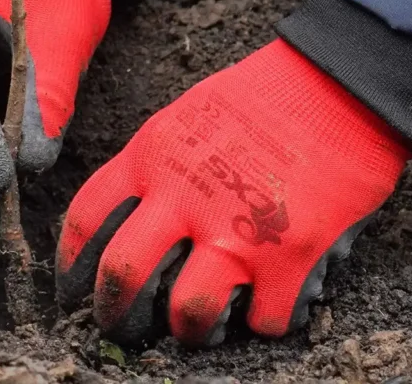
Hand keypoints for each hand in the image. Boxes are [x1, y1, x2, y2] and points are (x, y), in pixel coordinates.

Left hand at [55, 40, 411, 345]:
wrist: (337, 81)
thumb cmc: (264, 93)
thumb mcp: (186, 114)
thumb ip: (158, 164)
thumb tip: (141, 212)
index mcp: (152, 159)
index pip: (87, 219)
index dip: (73, 265)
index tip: (76, 288)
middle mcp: (184, 198)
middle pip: (123, 275)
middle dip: (114, 314)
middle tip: (123, 328)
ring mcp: (237, 229)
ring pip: (188, 311)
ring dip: (189, 331)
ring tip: (198, 329)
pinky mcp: (290, 255)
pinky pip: (266, 318)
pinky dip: (265, 323)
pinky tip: (267, 309)